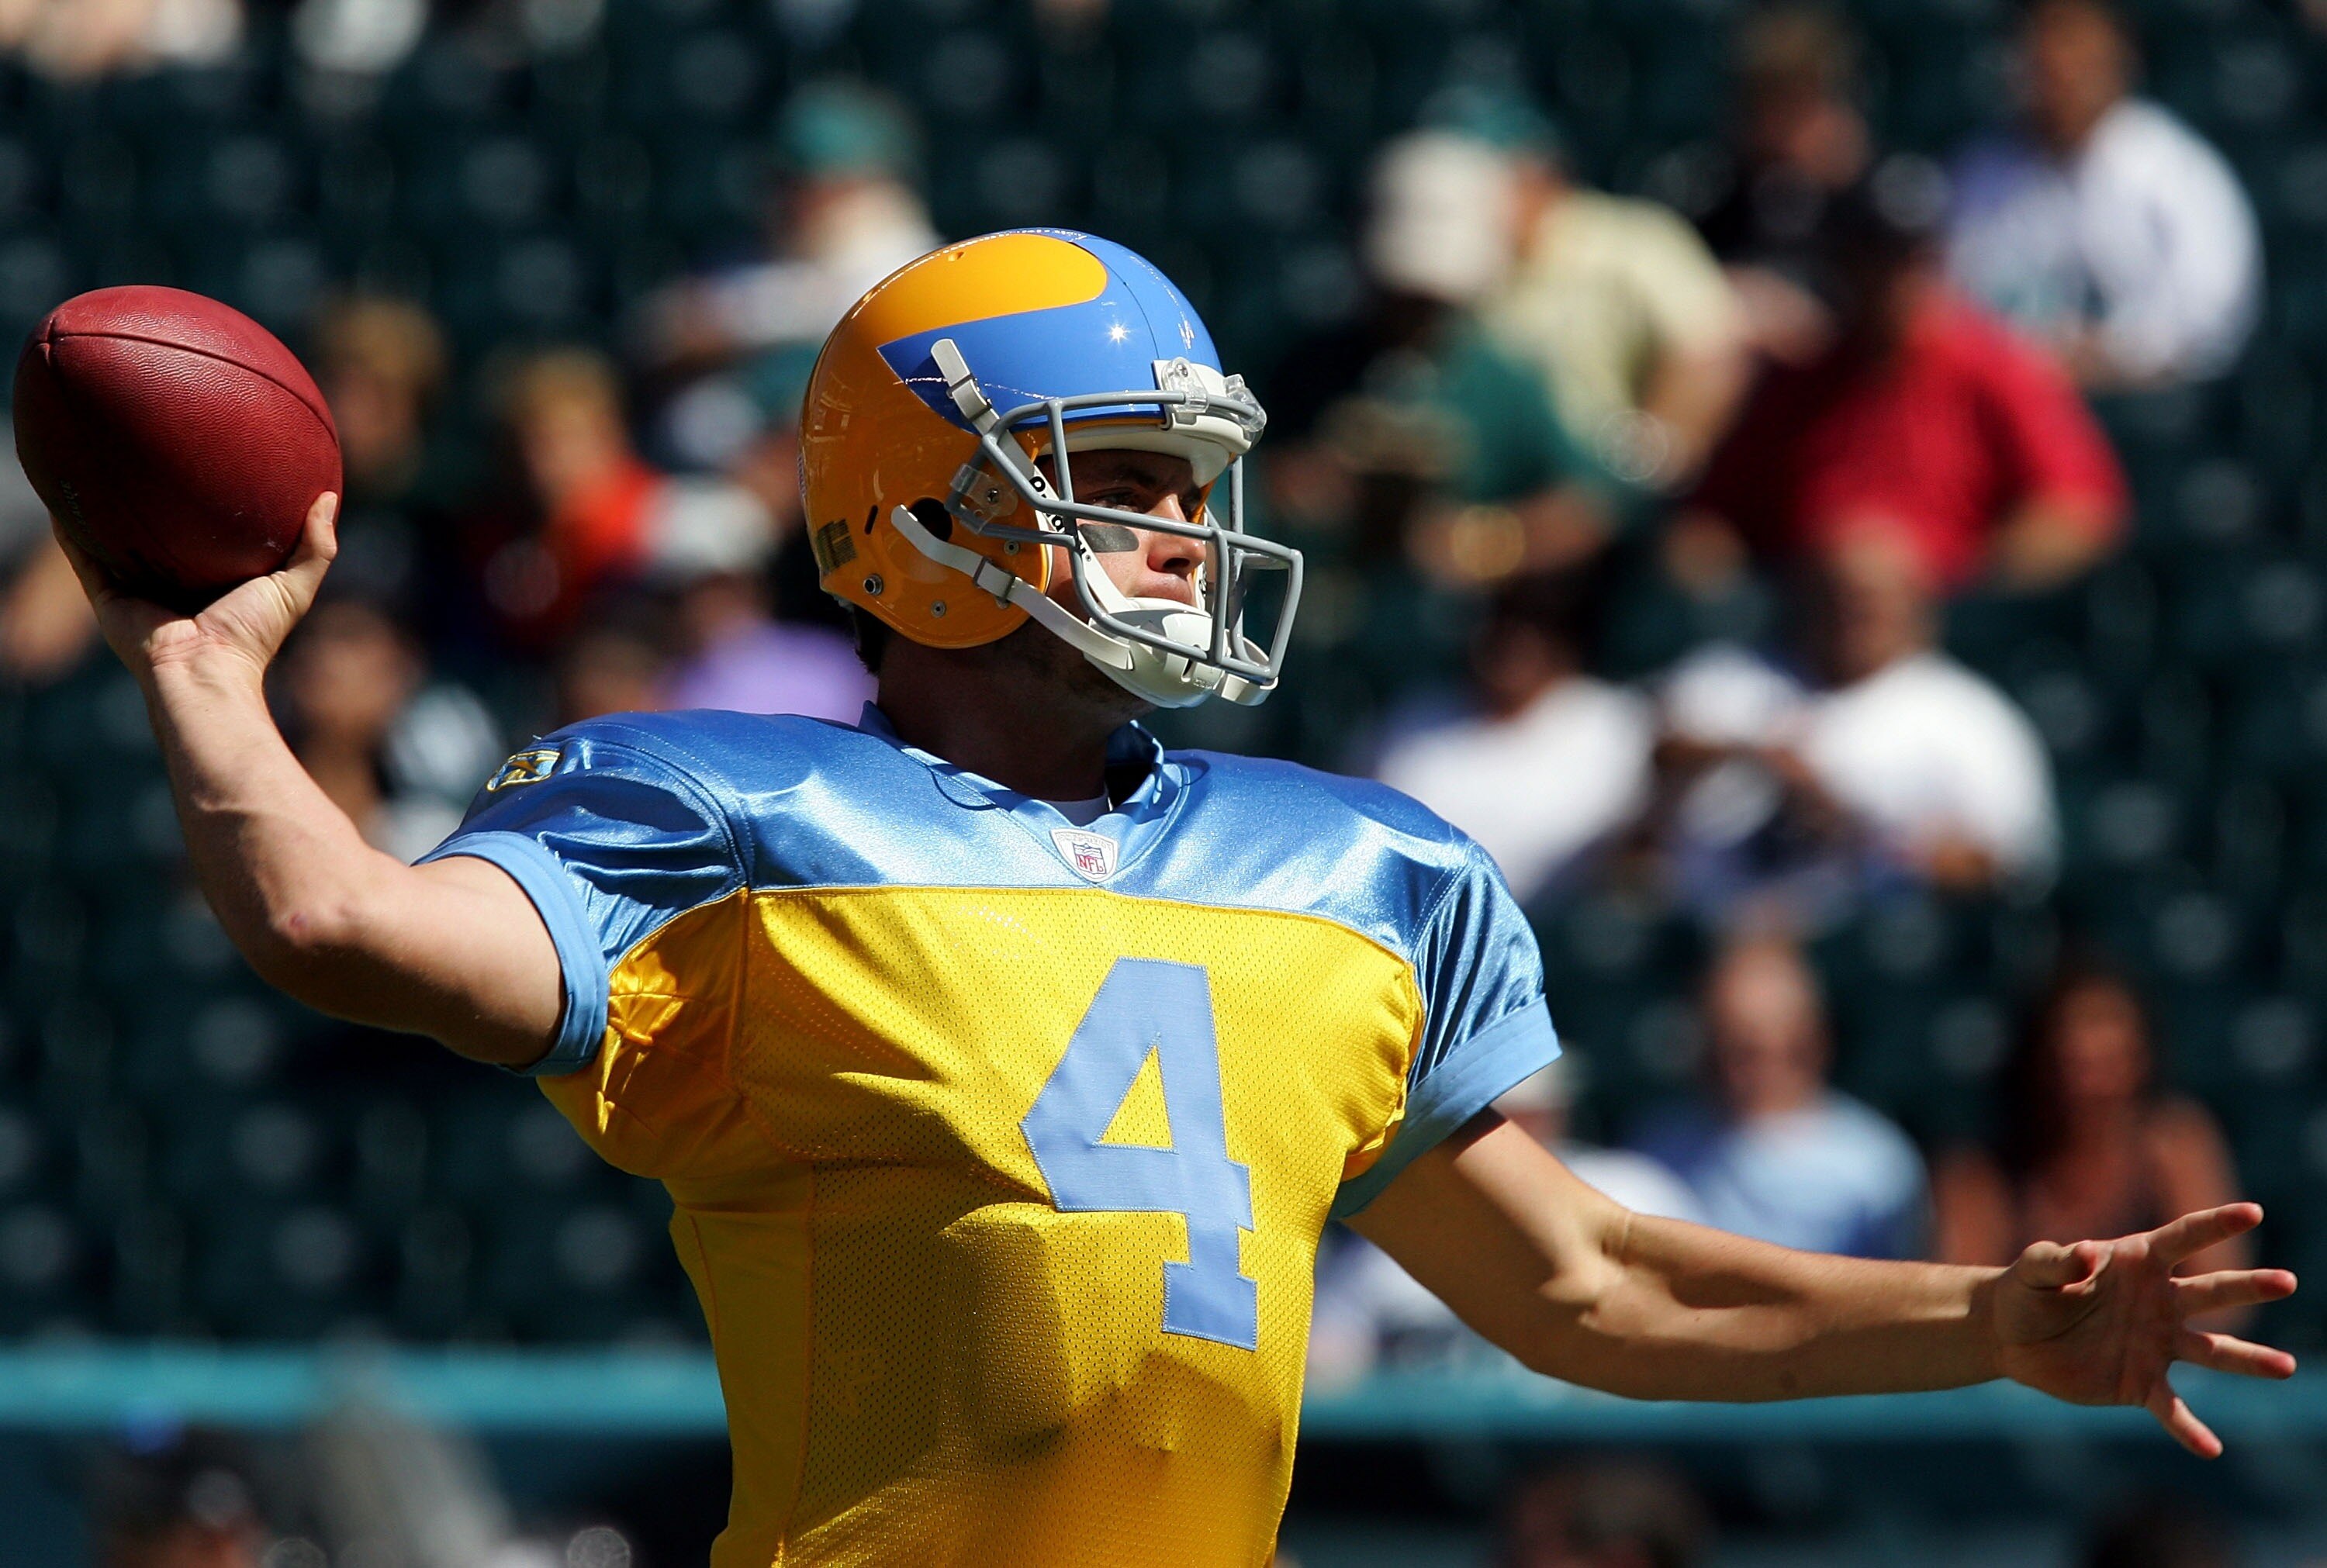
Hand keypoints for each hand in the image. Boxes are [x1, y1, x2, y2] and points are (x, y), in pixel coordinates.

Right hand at [55, 492, 338, 687]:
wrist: (204, 671)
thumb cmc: (251, 635)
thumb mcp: (294, 588)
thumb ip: (316, 547)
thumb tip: (329, 497)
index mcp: (212, 580)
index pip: (210, 537)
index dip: (211, 507)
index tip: (214, 467)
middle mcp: (172, 581)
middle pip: (159, 536)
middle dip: (154, 503)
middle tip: (152, 457)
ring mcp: (137, 587)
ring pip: (115, 541)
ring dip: (103, 511)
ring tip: (96, 467)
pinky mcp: (108, 594)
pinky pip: (83, 556)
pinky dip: (70, 530)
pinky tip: (62, 500)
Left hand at [1991, 1203, 2296, 1456]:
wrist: (2011, 1337)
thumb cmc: (2026, 1290)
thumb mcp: (2033, 1268)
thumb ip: (2058, 1259)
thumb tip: (2090, 1253)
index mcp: (2137, 1262)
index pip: (2182, 1238)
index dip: (2216, 1224)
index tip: (2253, 1212)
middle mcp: (2159, 1302)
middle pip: (2210, 1292)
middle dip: (2248, 1286)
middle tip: (2286, 1282)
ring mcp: (2156, 1344)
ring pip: (2210, 1351)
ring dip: (2248, 1360)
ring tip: (2285, 1367)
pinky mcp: (2141, 1383)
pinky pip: (2171, 1409)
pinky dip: (2189, 1428)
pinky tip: (2211, 1448)